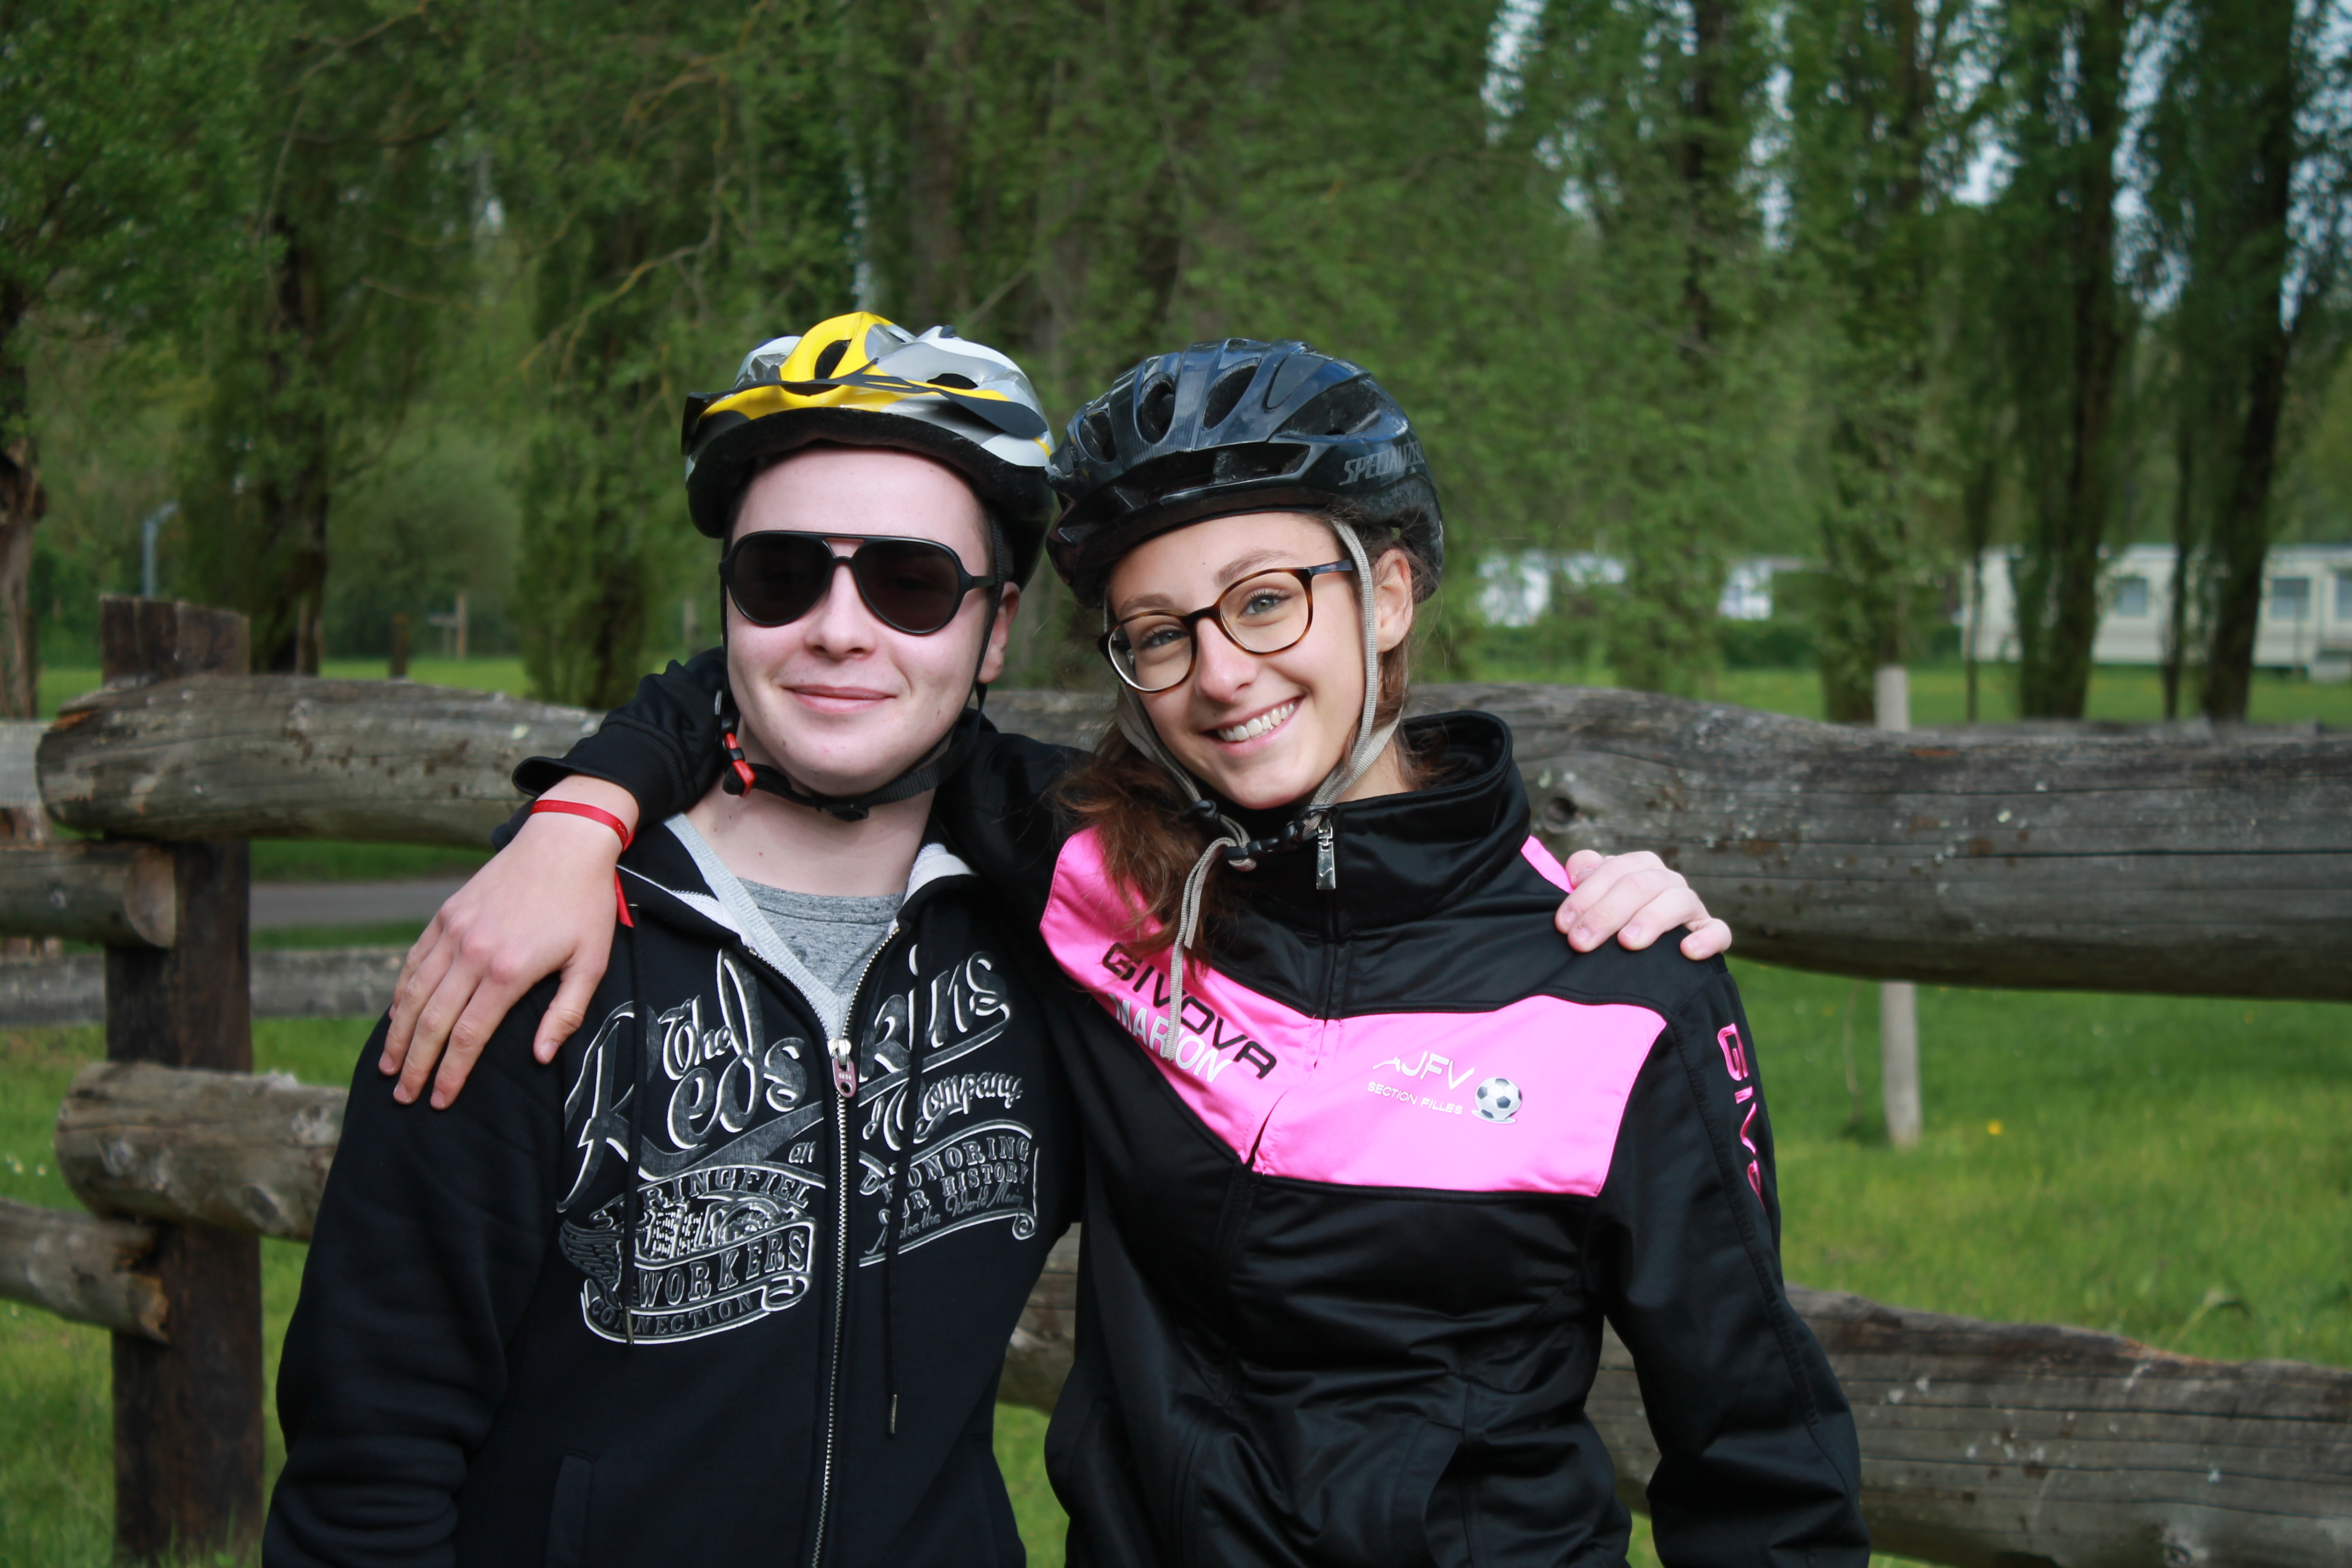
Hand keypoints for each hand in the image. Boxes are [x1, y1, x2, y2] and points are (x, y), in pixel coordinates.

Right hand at [379, 779, 636, 1107]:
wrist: (564, 842)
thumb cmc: (584, 905)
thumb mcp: (591, 962)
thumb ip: (565, 1013)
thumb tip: (539, 1056)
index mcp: (508, 970)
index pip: (468, 1036)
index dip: (450, 1073)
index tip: (439, 1100)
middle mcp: (471, 952)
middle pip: (431, 1022)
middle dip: (414, 1064)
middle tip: (403, 1095)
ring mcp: (453, 931)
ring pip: (413, 993)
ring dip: (397, 1034)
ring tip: (389, 1065)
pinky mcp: (446, 914)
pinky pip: (415, 962)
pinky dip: (401, 992)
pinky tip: (397, 1016)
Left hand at [1556, 849, 1732, 961]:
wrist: (1645, 960)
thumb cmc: (1611, 924)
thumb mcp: (1593, 899)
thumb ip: (1584, 877)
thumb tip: (1578, 872)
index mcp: (1639, 867)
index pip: (1614, 870)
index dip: (1585, 895)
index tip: (1563, 924)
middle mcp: (1666, 881)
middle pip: (1639, 885)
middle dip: (1606, 913)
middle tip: (1581, 942)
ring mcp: (1691, 906)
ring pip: (1678, 901)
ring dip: (1651, 919)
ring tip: (1628, 942)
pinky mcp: (1711, 932)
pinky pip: (1718, 931)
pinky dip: (1707, 939)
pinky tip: (1687, 951)